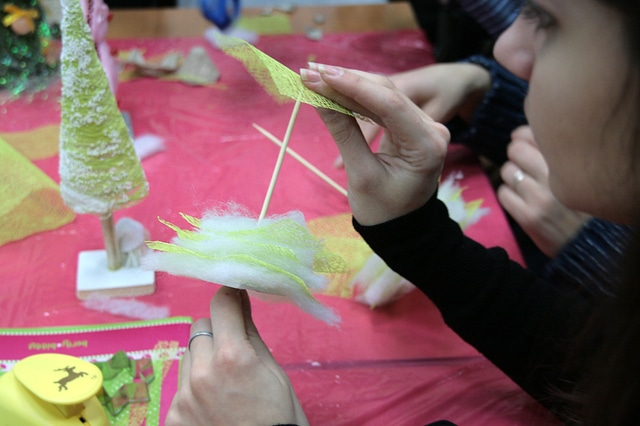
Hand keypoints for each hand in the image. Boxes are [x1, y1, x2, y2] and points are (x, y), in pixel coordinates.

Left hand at [165, 287, 307, 425]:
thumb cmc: (279, 418)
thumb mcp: (274, 374)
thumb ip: (251, 335)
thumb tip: (241, 301)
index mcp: (233, 357)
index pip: (221, 304)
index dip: (229, 296)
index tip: (234, 296)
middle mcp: (202, 372)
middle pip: (199, 328)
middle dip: (216, 332)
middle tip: (233, 350)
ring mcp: (183, 397)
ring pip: (187, 357)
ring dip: (202, 360)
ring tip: (223, 385)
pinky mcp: (172, 417)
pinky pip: (181, 388)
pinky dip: (194, 390)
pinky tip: (212, 407)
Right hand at [301, 63, 449, 225]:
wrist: (401, 228)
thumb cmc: (382, 210)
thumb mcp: (360, 174)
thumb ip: (343, 132)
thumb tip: (317, 95)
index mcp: (427, 146)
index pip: (389, 104)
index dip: (352, 86)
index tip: (319, 75)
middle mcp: (431, 129)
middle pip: (387, 93)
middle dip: (347, 81)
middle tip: (310, 72)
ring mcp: (424, 125)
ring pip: (383, 95)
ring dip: (349, 85)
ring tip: (314, 76)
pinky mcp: (411, 125)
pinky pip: (382, 105)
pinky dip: (356, 98)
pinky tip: (332, 88)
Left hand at [497, 126, 590, 256]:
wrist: (589, 243)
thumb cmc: (583, 205)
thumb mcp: (576, 175)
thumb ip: (555, 155)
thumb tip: (519, 135)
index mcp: (569, 162)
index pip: (534, 135)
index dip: (522, 135)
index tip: (520, 139)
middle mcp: (555, 177)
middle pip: (515, 150)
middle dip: (514, 154)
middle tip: (521, 163)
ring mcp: (540, 198)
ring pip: (507, 171)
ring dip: (511, 175)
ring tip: (523, 183)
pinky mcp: (528, 217)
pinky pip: (503, 193)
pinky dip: (507, 194)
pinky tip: (519, 199)